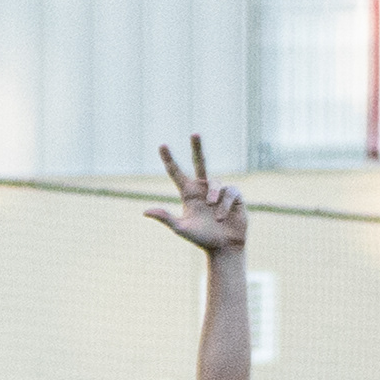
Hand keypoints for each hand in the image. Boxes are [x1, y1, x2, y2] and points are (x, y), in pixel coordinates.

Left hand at [150, 135, 246, 255]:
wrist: (224, 246)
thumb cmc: (201, 238)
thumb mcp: (181, 228)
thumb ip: (165, 218)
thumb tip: (145, 211)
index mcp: (188, 194)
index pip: (176, 173)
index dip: (169, 160)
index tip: (161, 145)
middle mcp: (203, 188)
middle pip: (200, 163)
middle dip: (197, 147)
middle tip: (194, 133)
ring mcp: (219, 190)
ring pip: (216, 183)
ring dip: (215, 199)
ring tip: (215, 216)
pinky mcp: (234, 194)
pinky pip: (229, 193)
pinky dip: (225, 206)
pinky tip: (223, 217)